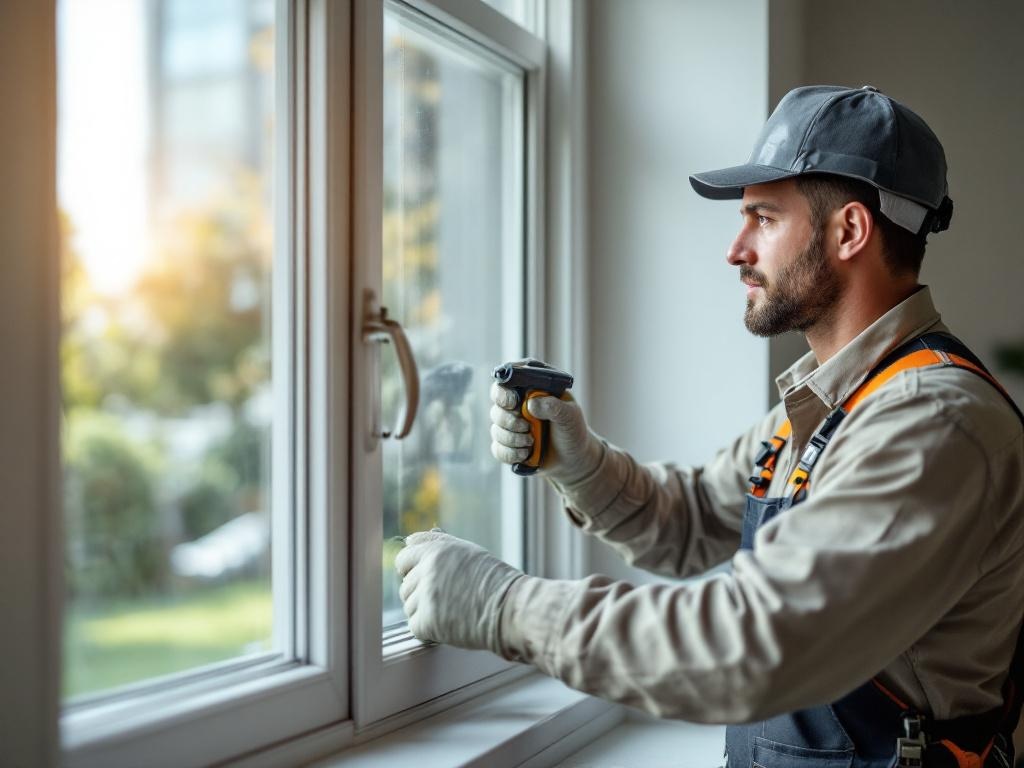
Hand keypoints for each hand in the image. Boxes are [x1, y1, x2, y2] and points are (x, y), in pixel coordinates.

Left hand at [395, 531, 522, 651]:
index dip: (412, 571)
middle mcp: (428, 570)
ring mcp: (426, 596)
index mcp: (436, 550)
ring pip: (409, 607)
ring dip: (425, 611)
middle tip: (449, 598)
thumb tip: (409, 540)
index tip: (427, 580)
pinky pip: (414, 626)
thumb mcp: (467, 551)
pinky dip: (429, 629)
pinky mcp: (428, 621)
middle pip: (405, 586)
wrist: (511, 609)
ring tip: (452, 610)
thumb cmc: (493, 580)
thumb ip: (436, 544)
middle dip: (421, 594)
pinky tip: (449, 624)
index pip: (403, 559)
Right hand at [489, 381, 602, 484]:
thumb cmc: (572, 430)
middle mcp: (517, 405)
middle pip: (497, 406)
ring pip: (496, 430)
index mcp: (531, 389)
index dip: (504, 392)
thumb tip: (531, 404)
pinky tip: (525, 454)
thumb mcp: (570, 415)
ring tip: (531, 442)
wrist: (574, 458)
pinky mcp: (508, 445)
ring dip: (512, 438)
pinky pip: (498, 449)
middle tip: (526, 426)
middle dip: (508, 419)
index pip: (506, 382)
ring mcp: (511, 425)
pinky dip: (510, 453)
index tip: (513, 402)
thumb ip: (553, 406)